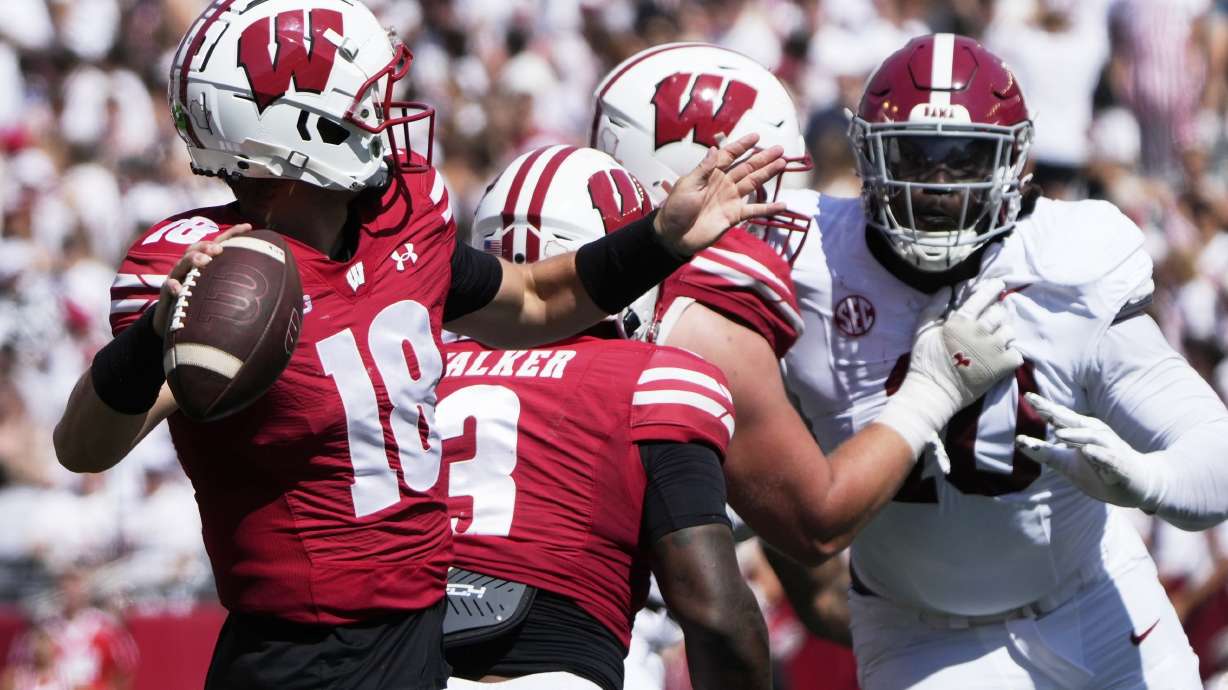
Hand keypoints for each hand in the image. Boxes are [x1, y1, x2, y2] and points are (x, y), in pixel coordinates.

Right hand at [151, 224, 251, 334]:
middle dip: (208, 246)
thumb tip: (274, 288)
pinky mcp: (169, 291)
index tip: (249, 227)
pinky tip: (179, 289)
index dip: (233, 233)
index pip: (219, 243)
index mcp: (207, 262)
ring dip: (193, 259)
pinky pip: (169, 285)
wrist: (177, 321)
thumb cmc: (205, 303)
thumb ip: (240, 284)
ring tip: (204, 261)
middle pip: (197, 248)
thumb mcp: (222, 290)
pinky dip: (173, 286)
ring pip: (182, 263)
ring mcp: (179, 277)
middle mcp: (192, 266)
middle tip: (219, 250)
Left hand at [653, 133, 786, 256]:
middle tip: (780, 149)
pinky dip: (768, 208)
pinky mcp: (734, 216)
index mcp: (711, 173)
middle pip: (747, 167)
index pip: (729, 155)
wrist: (674, 236)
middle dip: (762, 158)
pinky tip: (782, 205)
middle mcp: (724, 183)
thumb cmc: (676, 208)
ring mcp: (731, 199)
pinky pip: (754, 211)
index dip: (742, 146)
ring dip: (768, 174)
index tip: (756, 136)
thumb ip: (704, 169)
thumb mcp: (687, 185)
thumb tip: (714, 148)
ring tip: (783, 164)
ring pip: (753, 183)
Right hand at [918, 279, 1023, 408]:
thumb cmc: (925, 361)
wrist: (934, 392)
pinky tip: (1001, 356)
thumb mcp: (922, 330)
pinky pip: (1017, 353)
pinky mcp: (1002, 366)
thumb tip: (947, 289)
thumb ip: (933, 307)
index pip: (981, 297)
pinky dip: (1011, 353)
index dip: (992, 288)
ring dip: (1004, 333)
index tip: (999, 284)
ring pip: (1010, 331)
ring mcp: (993, 349)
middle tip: (992, 318)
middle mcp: (979, 332)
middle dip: (997, 313)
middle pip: (999, 313)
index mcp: (960, 321)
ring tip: (997, 338)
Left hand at [1016, 393, 1163, 508]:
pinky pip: (1109, 458)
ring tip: (1057, 433)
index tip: (1027, 396)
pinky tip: (1087, 451)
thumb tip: (1019, 442)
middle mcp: (1096, 434)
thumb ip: (1046, 453)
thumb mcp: (1068, 463)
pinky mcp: (1120, 464)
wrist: (1138, 483)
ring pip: (1091, 437)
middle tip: (1036, 403)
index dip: (1045, 406)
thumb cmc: (1100, 470)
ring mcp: (1109, 448)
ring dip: (1075, 434)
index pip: (1061, 416)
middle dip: (1055, 411)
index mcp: (1083, 431)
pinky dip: (1098, 454)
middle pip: (1074, 420)